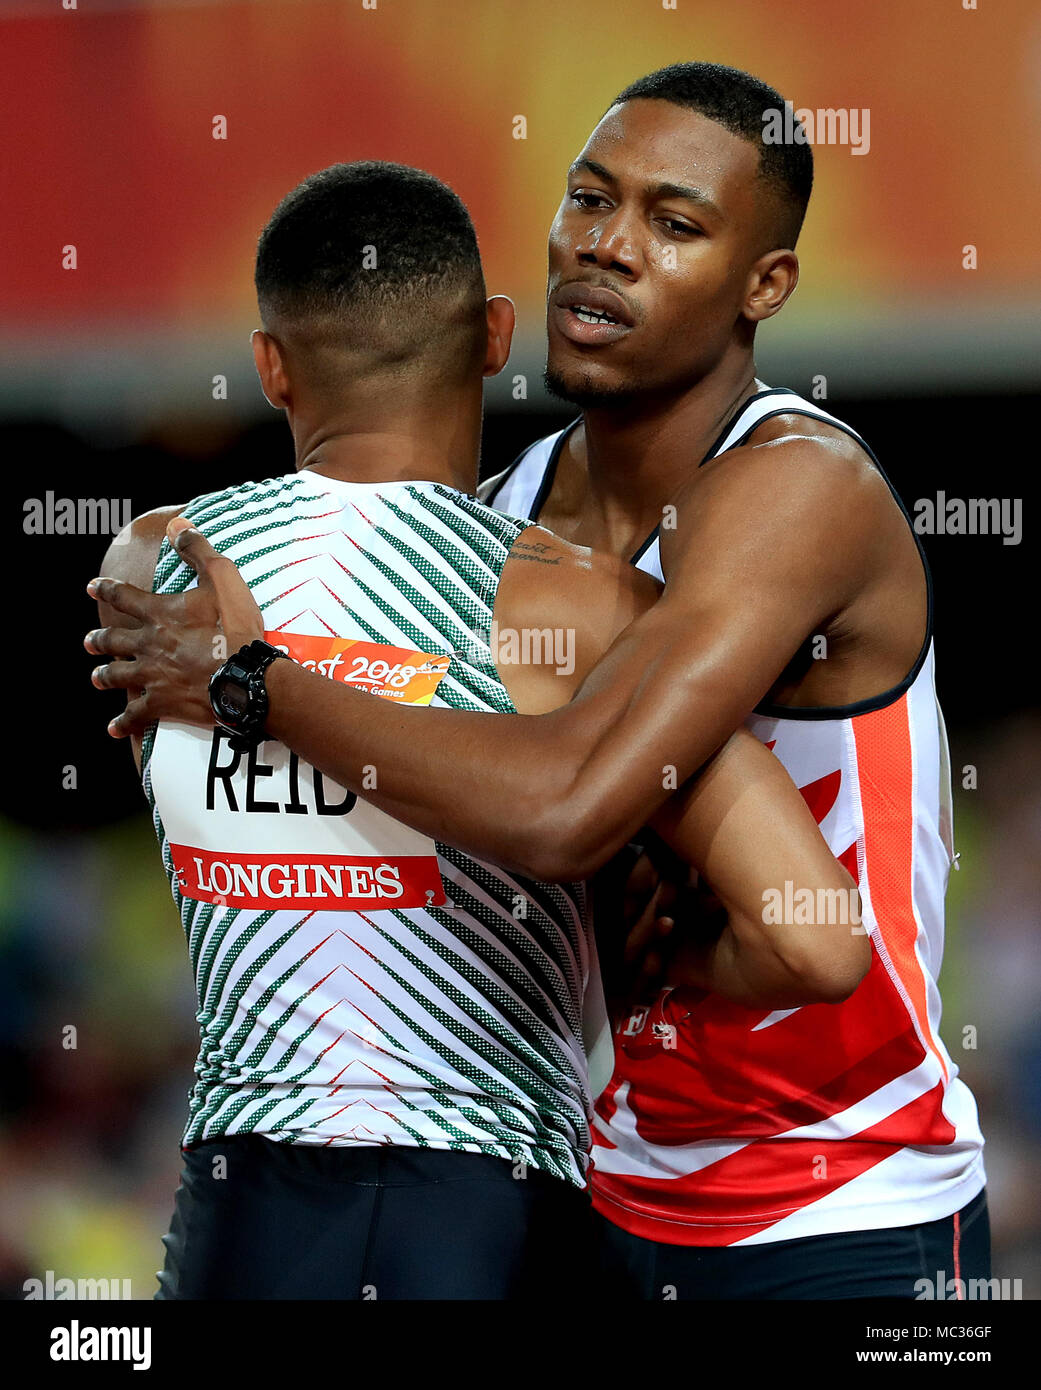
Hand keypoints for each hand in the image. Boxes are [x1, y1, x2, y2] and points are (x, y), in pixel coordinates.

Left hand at [85, 517, 263, 737]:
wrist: (246, 675)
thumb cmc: (236, 627)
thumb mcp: (223, 578)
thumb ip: (198, 551)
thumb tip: (176, 526)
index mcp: (160, 614)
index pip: (124, 596)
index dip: (106, 589)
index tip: (92, 587)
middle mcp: (149, 644)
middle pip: (113, 640)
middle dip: (99, 640)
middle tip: (88, 642)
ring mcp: (153, 675)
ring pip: (117, 676)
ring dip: (105, 676)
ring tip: (97, 678)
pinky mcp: (162, 703)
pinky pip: (135, 715)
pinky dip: (123, 722)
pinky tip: (114, 728)